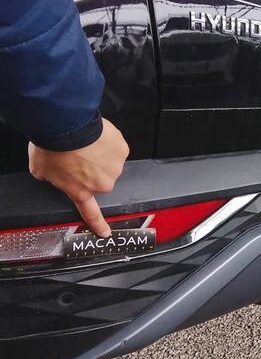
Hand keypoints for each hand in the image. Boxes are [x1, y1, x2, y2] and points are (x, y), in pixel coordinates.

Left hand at [28, 118, 128, 236]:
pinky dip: (108, 144)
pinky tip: (96, 138)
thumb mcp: (41, 170)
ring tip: (86, 145)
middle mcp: (101, 184)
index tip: (105, 233)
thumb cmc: (54, 147)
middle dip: (92, 172)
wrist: (67, 126)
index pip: (91, 213)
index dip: (98, 225)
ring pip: (110, 164)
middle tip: (78, 158)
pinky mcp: (122, 151)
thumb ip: (52, 178)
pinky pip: (116, 148)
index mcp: (81, 191)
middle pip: (100, 181)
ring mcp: (114, 168)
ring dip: (100, 157)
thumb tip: (54, 175)